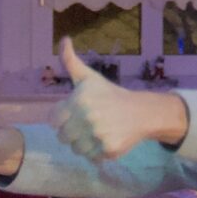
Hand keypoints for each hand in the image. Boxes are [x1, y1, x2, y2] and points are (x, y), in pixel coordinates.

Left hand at [53, 38, 187, 161]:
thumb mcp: (89, 77)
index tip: (76, 113)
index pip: (54, 120)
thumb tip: (64, 39)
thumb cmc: (110, 94)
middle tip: (89, 122)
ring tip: (97, 131)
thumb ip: (70, 61)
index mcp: (79, 100)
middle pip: (63, 137)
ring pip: (75, 150)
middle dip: (73, 131)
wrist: (142, 112)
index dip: (63, 118)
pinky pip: (90, 158)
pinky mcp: (108, 150)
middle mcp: (88, 117)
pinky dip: (96, 152)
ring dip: (83, 143)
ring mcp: (98, 135)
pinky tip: (106, 139)